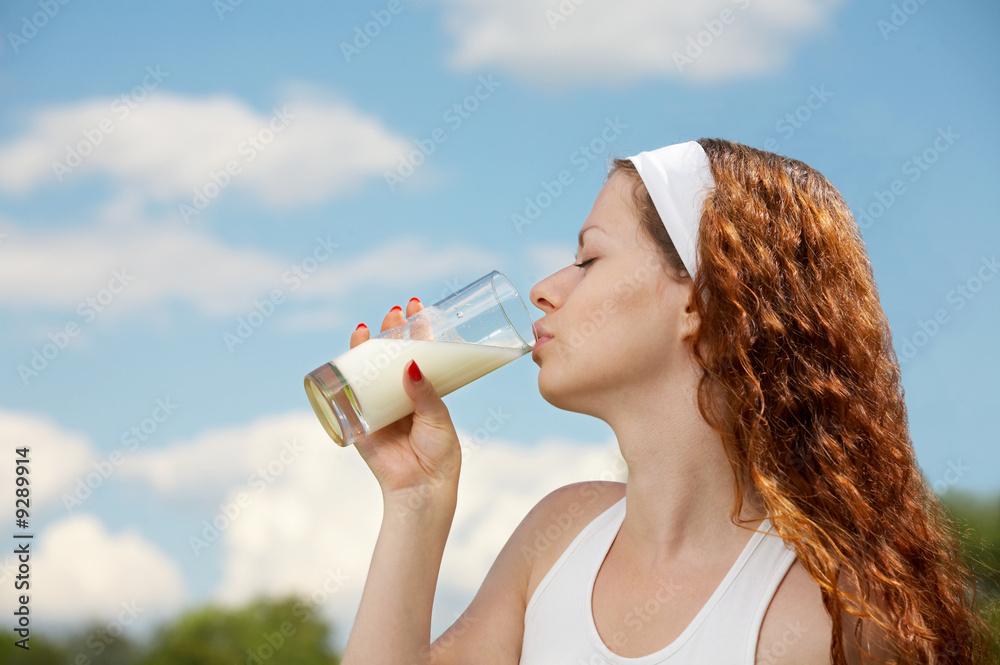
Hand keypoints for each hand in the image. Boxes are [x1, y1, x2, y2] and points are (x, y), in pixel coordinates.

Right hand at [349, 299, 461, 502]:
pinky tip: (347, 354)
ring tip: (370, 327)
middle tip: (395, 313)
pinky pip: (348, 394)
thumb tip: (412, 364)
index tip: (418, 307)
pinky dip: (345, 372)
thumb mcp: (438, 419)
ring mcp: (379, 406)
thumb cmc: (439, 455)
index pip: (420, 352)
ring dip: (368, 346)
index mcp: (425, 392)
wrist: (421, 489)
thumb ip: (425, 393)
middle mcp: (401, 395)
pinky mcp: (360, 421)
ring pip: (370, 369)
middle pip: (393, 355)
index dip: (418, 330)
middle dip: (393, 332)